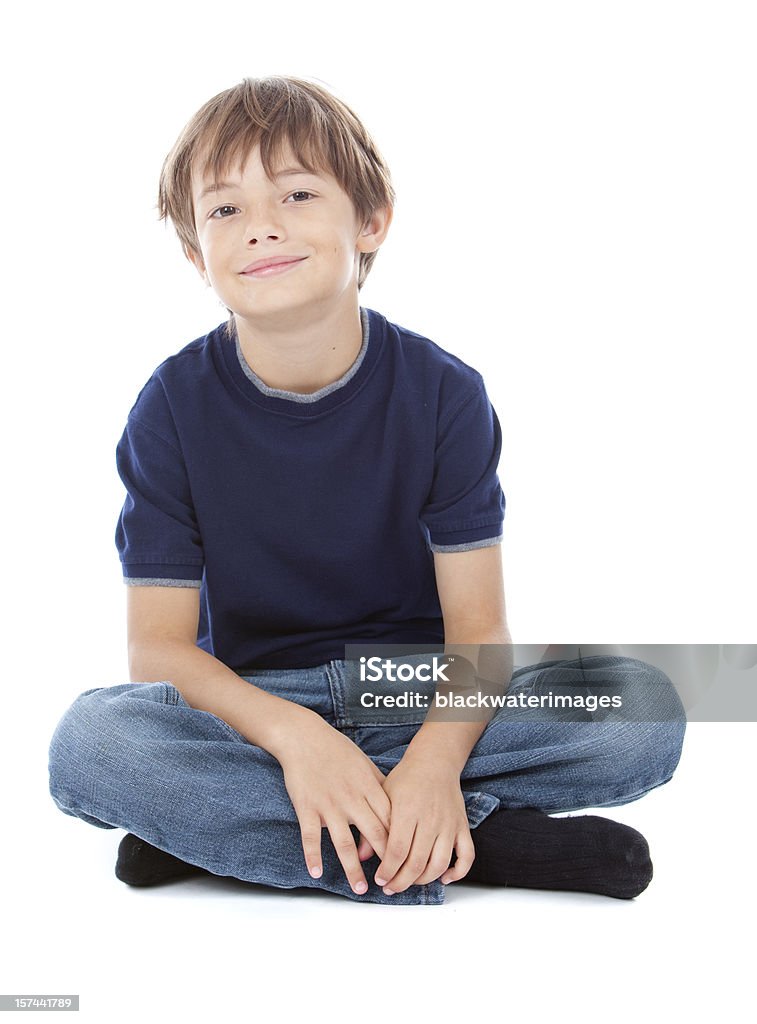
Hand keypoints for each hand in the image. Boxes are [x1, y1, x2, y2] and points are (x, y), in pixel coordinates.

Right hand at [275, 708, 391, 895]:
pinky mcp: (307, 808)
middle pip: (373, 835)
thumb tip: (396, 806)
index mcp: (368, 788)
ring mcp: (328, 806)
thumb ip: (380, 786)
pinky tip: (316, 873)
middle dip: (384, 861)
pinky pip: (310, 837)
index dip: (400, 842)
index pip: (390, 820)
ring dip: (353, 868)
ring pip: (344, 843)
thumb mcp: (364, 763)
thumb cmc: (336, 749)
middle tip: (391, 883)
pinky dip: (313, 856)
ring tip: (360, 888)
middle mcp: (351, 799)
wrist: (304, 737)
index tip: (406, 860)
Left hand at [357, 753, 474, 893]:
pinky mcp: (462, 826)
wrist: (434, 762)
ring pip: (440, 864)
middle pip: (417, 863)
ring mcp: (448, 824)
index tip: (379, 879)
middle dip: (401, 881)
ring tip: (410, 882)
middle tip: (391, 886)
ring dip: (424, 880)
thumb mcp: (383, 796)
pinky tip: (444, 878)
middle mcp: (429, 819)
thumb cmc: (406, 779)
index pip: (397, 851)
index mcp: (407, 811)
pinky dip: (458, 872)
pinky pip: (467, 856)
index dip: (388, 870)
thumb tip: (360, 856)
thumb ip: (372, 826)